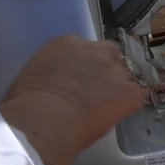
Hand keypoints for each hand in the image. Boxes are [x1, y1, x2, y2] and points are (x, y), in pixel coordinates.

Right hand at [0, 37, 144, 164]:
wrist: (44, 120)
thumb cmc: (27, 104)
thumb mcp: (34, 76)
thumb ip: (51, 74)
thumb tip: (53, 87)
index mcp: (68, 44)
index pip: (86, 51)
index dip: (85, 68)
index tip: (79, 83)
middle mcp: (95, 51)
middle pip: (110, 56)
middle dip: (106, 72)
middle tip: (96, 93)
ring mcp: (115, 71)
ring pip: (124, 77)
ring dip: (117, 90)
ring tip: (103, 110)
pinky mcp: (129, 92)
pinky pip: (136, 97)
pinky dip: (128, 106)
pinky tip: (116, 116)